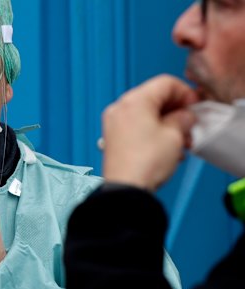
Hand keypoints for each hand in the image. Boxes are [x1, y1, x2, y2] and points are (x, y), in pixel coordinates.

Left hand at [102, 75, 197, 190]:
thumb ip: (183, 119)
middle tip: (188, 125)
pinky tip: (165, 148)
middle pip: (154, 98)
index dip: (185, 93)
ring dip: (165, 124)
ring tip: (179, 141)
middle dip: (175, 111)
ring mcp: (113, 123)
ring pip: (145, 114)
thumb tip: (184, 116)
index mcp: (134, 100)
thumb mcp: (174, 136)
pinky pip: (136, 127)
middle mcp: (119, 108)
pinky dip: (152, 132)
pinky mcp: (112, 138)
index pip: (165, 83)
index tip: (194, 106)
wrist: (126, 188)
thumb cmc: (144, 163)